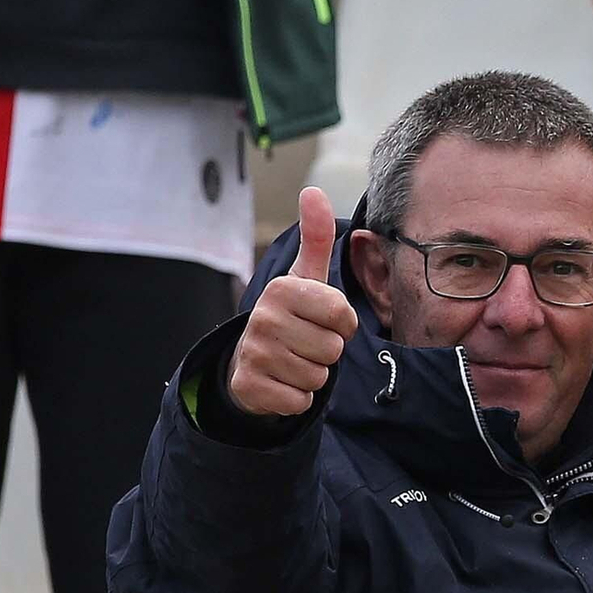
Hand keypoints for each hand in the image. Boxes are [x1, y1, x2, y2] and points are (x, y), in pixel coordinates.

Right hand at [226, 187, 357, 417]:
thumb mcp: (305, 277)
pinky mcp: (249, 387)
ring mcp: (253, 353)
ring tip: (293, 360)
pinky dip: (297, 398)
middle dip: (326, 352)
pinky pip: (300, 401)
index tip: (324, 320)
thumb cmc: (291, 316)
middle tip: (305, 342)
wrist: (251, 361)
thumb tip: (313, 190)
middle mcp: (263, 318)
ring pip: (318, 377)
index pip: (343, 314)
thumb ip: (315, 237)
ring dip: (312, 375)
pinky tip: (282, 381)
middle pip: (333, 349)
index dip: (343, 324)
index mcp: (283, 289)